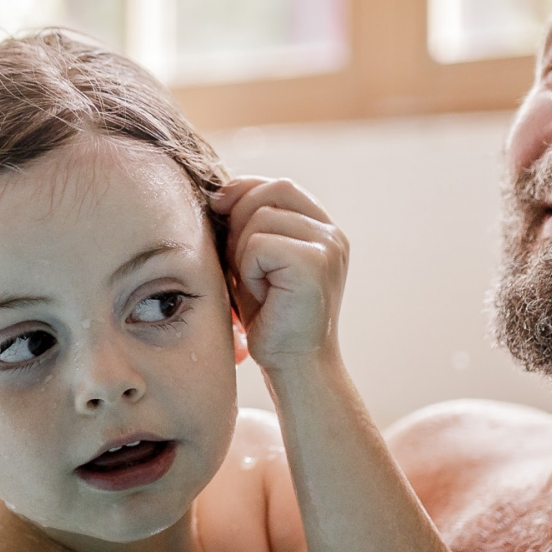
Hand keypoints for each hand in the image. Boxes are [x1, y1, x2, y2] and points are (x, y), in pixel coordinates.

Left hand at [212, 175, 347, 373]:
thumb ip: (249, 227)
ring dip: (244, 252)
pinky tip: (264, 295)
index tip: (219, 208)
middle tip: (240, 264)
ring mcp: (328, 246)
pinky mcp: (315, 263)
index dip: (245, 190)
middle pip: (272, 191)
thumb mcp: (256, 262)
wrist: (295, 366)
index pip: (280, 186)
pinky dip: (249, 270)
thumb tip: (220, 194)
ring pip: (261, 217)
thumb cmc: (270, 318)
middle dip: (241, 220)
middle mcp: (332, 234)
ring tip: (258, 284)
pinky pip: (259, 243)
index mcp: (322, 230)